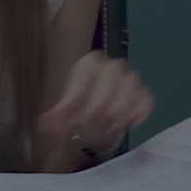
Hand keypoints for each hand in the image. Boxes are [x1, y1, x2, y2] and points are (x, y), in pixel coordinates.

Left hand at [39, 51, 153, 149]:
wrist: (98, 116)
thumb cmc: (81, 108)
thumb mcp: (65, 112)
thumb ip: (57, 116)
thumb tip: (44, 122)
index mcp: (89, 64)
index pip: (87, 73)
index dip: (83, 96)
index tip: (78, 118)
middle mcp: (112, 66)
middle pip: (111, 79)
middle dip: (101, 106)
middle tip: (93, 125)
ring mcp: (131, 78)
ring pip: (130, 90)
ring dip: (118, 113)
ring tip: (108, 127)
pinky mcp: (144, 94)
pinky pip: (146, 101)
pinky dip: (137, 115)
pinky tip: (128, 124)